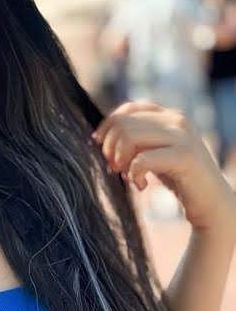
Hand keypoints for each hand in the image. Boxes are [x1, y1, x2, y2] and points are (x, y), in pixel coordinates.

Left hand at [91, 99, 235, 233]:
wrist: (211, 201)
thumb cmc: (178, 178)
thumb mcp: (154, 152)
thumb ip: (136, 140)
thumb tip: (99, 137)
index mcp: (169, 116)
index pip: (128, 109)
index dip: (108, 126)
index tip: (100, 146)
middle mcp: (177, 120)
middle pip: (123, 123)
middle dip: (110, 147)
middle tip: (114, 168)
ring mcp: (182, 136)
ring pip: (129, 136)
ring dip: (119, 159)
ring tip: (126, 176)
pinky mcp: (184, 156)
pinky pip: (142, 159)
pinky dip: (134, 174)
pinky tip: (141, 185)